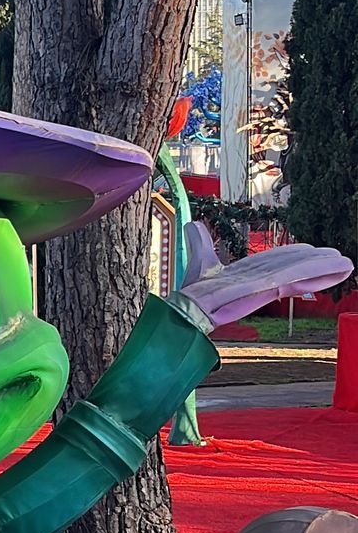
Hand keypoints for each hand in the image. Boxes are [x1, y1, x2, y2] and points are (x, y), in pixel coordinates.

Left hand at [178, 221, 352, 330]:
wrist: (189, 307)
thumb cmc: (195, 291)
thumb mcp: (201, 259)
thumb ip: (200, 242)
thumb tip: (193, 224)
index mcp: (250, 273)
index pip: (278, 262)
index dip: (296, 256)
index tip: (311, 251)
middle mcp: (263, 279)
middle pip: (296, 268)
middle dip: (318, 263)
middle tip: (340, 259)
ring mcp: (268, 285)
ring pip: (303, 274)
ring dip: (326, 270)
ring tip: (347, 265)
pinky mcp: (271, 290)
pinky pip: (300, 281)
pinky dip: (319, 276)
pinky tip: (337, 271)